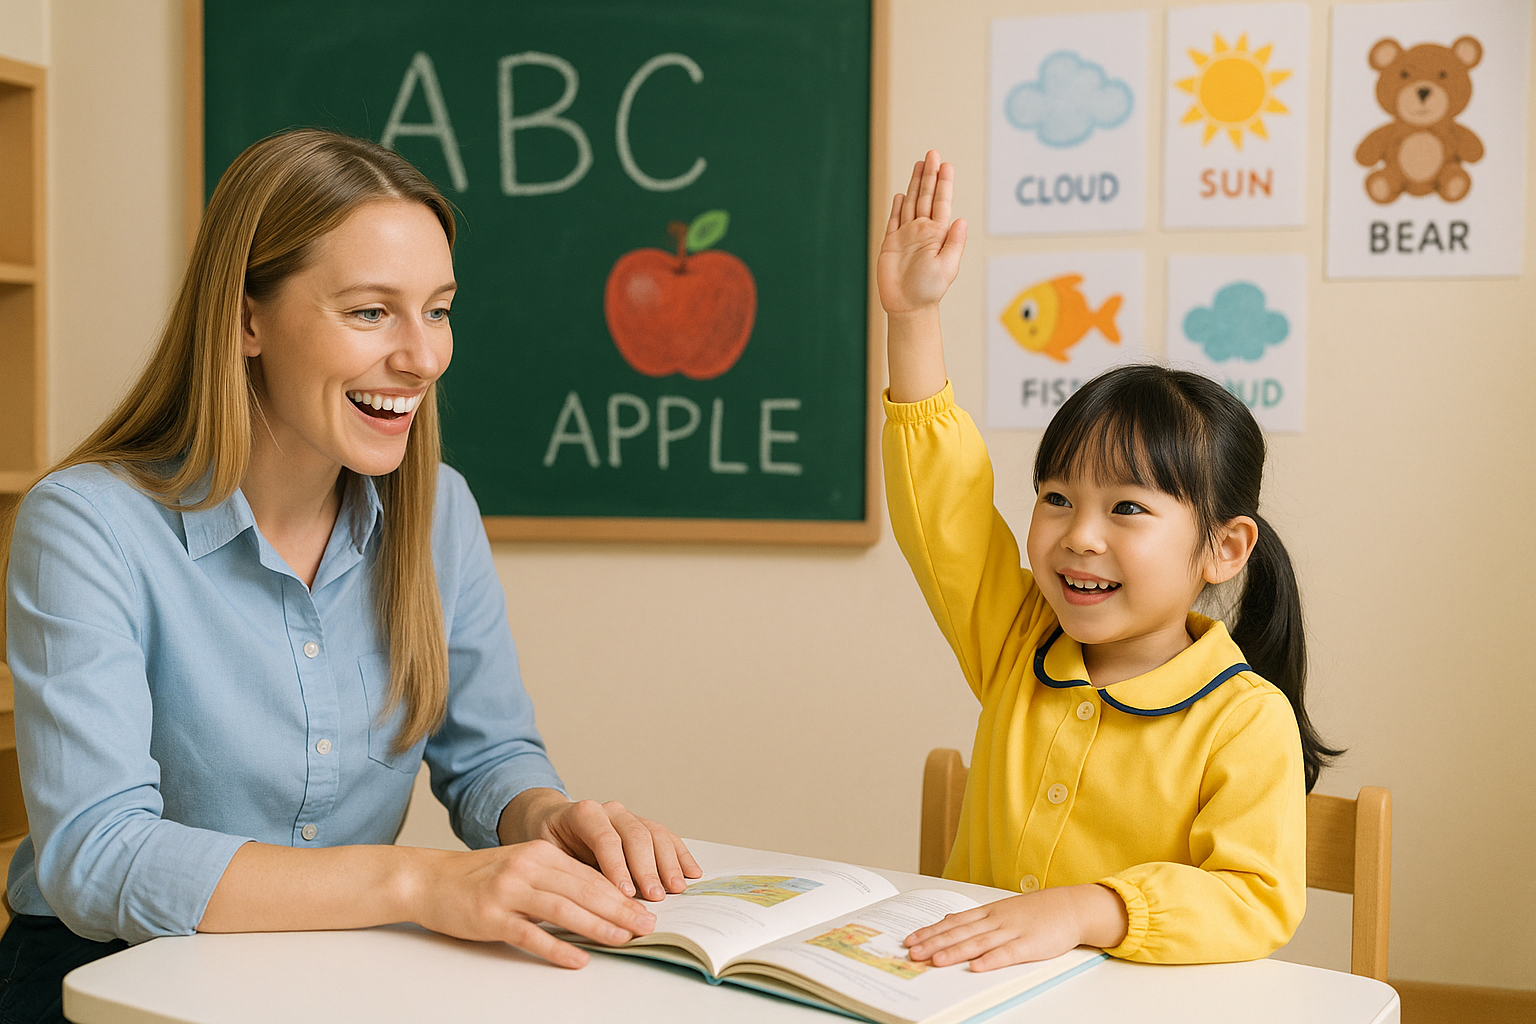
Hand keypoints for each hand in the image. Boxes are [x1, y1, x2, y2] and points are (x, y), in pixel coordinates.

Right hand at [408, 840, 657, 968]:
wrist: (428, 879)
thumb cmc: (479, 877)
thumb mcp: (522, 866)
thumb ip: (556, 879)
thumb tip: (600, 903)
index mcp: (540, 853)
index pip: (590, 875)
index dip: (620, 894)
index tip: (644, 910)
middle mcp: (527, 867)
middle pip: (583, 890)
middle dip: (620, 910)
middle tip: (646, 926)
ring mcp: (508, 891)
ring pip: (563, 909)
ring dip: (598, 926)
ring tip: (623, 940)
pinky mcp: (491, 916)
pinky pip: (530, 934)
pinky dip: (557, 948)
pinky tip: (578, 959)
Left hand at [505, 790, 701, 901]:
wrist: (550, 825)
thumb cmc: (548, 844)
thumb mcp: (548, 857)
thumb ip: (571, 872)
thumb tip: (593, 902)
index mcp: (583, 813)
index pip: (606, 838)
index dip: (617, 867)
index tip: (625, 893)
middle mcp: (610, 810)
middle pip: (636, 835)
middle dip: (647, 869)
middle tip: (654, 896)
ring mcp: (629, 817)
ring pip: (656, 834)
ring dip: (669, 863)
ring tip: (676, 888)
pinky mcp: (642, 827)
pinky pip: (666, 837)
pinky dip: (681, 855)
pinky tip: (691, 872)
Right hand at [876, 150, 967, 314]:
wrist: (907, 306)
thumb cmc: (929, 291)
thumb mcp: (947, 267)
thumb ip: (954, 243)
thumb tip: (961, 219)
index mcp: (938, 234)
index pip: (941, 202)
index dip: (943, 183)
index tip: (945, 164)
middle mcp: (923, 231)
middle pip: (926, 196)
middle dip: (929, 175)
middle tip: (932, 153)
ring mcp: (906, 235)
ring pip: (911, 203)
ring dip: (915, 184)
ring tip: (919, 164)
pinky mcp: (891, 243)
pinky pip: (894, 220)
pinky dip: (898, 206)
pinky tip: (902, 193)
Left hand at [904, 885, 1127, 971]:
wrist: (1070, 906)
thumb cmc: (1035, 911)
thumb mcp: (1001, 909)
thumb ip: (975, 917)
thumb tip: (947, 919)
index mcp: (988, 912)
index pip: (953, 922)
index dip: (930, 932)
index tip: (910, 940)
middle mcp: (995, 920)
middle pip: (960, 933)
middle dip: (934, 943)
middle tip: (913, 953)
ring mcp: (1012, 931)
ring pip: (977, 943)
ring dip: (955, 952)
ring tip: (935, 961)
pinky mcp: (1030, 944)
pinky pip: (1007, 953)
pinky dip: (991, 960)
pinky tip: (976, 967)